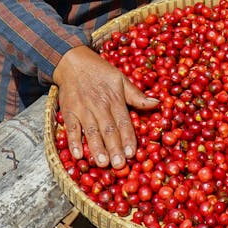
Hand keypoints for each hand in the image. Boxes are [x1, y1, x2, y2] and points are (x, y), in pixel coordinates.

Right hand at [53, 45, 157, 168]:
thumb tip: (157, 103)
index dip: (128, 138)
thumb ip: (137, 95)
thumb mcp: (121, 80)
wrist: (73, 62)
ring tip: (102, 163)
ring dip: (96, 148)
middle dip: (114, 148)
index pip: (123, 121)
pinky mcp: (69, 111)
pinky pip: (71, 128)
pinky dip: (73, 142)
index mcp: (115, 99)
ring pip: (91, 131)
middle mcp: (99, 105)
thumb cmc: (100, 72)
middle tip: (119, 165)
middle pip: (108, 129)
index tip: (133, 153)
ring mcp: (83, 109)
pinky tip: (77, 155)